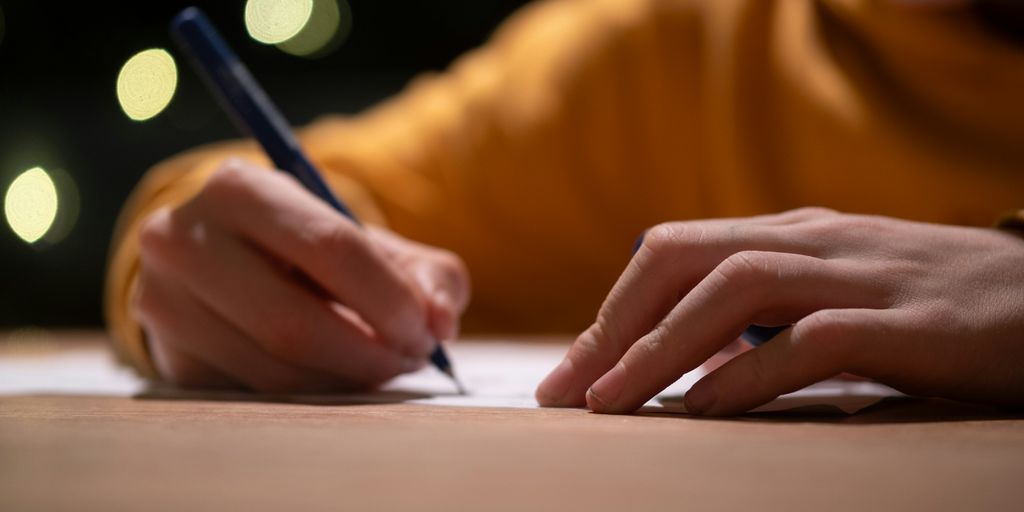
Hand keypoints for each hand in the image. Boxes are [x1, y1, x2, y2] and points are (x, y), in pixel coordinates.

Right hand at [134, 158, 469, 391]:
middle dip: (368, 353)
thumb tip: (441, 322)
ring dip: (344, 381)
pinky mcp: (168, 357)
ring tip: (382, 367)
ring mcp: (164, 302)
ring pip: (273, 368)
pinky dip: (312, 395)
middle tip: (410, 360)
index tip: (427, 330)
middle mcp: (182, 238)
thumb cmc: (314, 252)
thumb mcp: (373, 243)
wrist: (230, 265)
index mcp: (239, 188)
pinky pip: (253, 395)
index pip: (330, 246)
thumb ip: (427, 275)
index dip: (389, 298)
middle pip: (292, 322)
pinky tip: (338, 378)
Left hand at [536, 208, 1023, 414]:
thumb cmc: (933, 307)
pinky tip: (706, 409)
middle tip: (569, 392)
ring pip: (736, 288)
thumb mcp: (837, 294)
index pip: (674, 251)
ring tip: (612, 403)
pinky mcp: (913, 322)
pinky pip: (813, 340)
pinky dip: (751, 372)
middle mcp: (816, 242)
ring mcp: (865, 277)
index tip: (570, 375)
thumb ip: (765, 311)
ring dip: (662, 347)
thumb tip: (684, 357)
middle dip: (617, 325)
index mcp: (792, 234)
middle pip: (686, 258)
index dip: (614, 311)